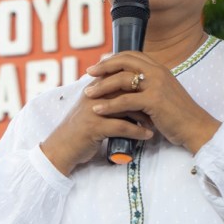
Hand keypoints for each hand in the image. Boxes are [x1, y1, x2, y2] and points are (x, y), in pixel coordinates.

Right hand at [39, 76, 154, 175]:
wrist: (62, 148)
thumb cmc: (81, 129)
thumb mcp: (93, 109)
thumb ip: (108, 98)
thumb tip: (131, 93)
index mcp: (95, 87)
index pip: (122, 75)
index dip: (140, 82)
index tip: (157, 92)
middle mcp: (94, 94)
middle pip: (127, 88)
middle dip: (146, 97)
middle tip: (160, 107)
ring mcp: (93, 109)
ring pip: (127, 106)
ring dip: (145, 115)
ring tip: (156, 123)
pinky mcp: (94, 126)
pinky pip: (122, 126)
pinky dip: (138, 131)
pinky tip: (148, 135)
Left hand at [84, 51, 220, 154]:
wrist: (196, 128)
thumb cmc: (177, 115)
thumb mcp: (162, 94)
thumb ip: (147, 86)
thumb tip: (127, 85)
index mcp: (159, 68)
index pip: (132, 55)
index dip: (113, 58)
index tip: (99, 64)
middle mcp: (158, 72)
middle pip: (124, 62)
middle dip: (103, 67)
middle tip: (88, 73)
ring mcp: (157, 85)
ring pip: (122, 80)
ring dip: (102, 86)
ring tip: (88, 93)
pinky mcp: (154, 100)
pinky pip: (125, 100)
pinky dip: (109, 105)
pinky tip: (97, 109)